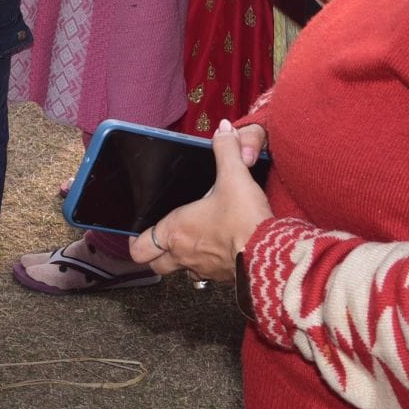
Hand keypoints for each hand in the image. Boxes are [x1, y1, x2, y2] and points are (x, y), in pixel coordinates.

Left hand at [126, 121, 273, 283]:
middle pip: (157, 264)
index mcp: (176, 230)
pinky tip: (221, 249)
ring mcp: (203, 270)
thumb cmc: (244, 220)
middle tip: (166, 239)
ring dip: (184, 259)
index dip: (138, 241)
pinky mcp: (223, 278)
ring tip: (196, 242)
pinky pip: (207, 275)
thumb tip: (223, 130)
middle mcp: (184, 254)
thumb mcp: (234, 176)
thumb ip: (226, 151)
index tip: (142, 233)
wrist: (271, 254)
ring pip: (181, 271)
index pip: (140, 247)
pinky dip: (209, 264)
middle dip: (158, 254)